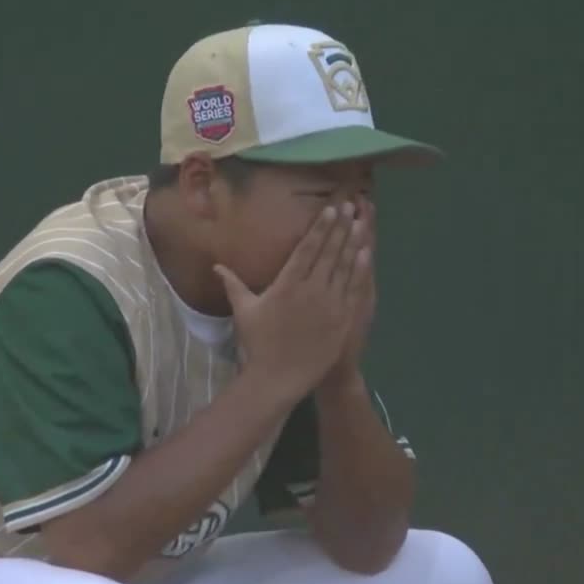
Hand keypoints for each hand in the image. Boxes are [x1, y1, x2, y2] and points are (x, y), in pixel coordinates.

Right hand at [214, 201, 372, 404]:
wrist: (278, 378)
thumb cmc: (259, 344)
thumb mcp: (244, 311)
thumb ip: (234, 285)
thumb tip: (217, 266)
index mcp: (287, 284)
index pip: (307, 249)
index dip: (321, 228)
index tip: (332, 210)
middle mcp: (311, 289)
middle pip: (329, 252)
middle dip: (341, 227)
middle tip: (351, 206)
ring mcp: (330, 304)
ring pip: (345, 267)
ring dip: (353, 242)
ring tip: (361, 222)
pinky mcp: (342, 319)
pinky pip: (354, 289)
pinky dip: (361, 270)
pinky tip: (366, 254)